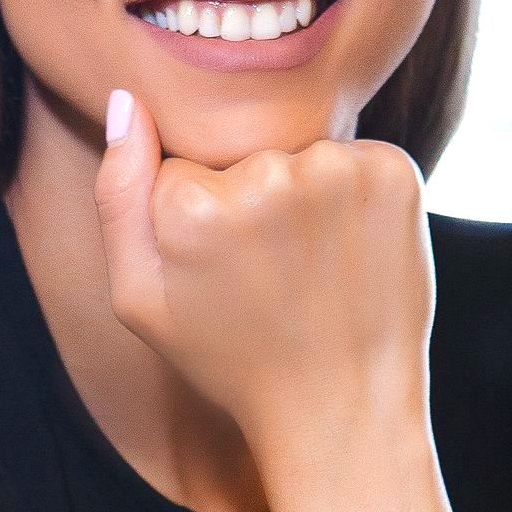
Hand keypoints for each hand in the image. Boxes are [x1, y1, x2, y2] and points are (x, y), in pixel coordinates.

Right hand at [93, 91, 435, 468]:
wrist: (343, 409)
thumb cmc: (233, 361)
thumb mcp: (141, 301)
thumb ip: (117, 197)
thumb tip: (128, 102)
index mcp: (192, 205)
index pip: (181, 167)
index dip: (197, 219)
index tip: (221, 274)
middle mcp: (267, 175)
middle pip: (244, 156)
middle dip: (253, 204)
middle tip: (272, 280)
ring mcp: (338, 171)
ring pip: (302, 156)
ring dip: (306, 200)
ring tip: (314, 272)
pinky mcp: (394, 174)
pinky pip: (358, 160)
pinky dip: (356, 199)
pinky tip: (352, 257)